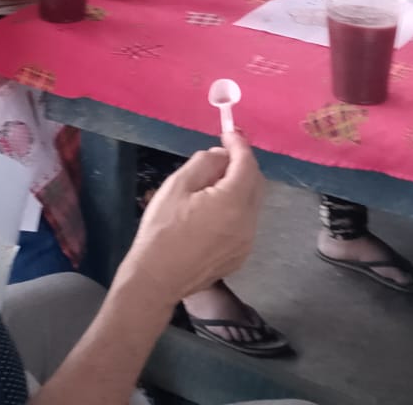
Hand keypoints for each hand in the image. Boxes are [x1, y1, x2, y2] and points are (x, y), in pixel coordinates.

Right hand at [118, 130, 263, 303]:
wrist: (156, 278)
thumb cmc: (162, 229)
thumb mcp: (177, 186)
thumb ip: (205, 162)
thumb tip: (222, 155)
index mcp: (233, 202)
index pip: (247, 163)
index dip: (239, 144)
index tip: (227, 133)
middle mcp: (248, 222)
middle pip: (256, 182)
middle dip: (242, 164)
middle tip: (220, 156)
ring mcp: (247, 242)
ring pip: (252, 203)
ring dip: (239, 187)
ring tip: (211, 185)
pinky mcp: (240, 256)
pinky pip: (245, 222)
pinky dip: (236, 209)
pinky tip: (212, 211)